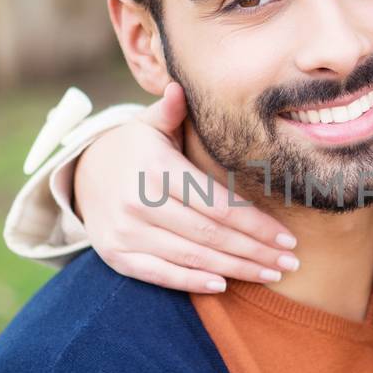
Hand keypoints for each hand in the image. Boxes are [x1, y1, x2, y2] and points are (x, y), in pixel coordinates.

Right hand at [72, 82, 298, 292]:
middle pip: (210, 234)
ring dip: (236, 269)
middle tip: (289, 262)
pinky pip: (160, 274)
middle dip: (255, 250)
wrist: (82, 175)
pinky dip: (192, 281)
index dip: (256, 224)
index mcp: (156, 168)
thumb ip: (171, 111)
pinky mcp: (116, 256)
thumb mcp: (150, 125)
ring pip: (192, 256)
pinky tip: (224, 284)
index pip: (217, 203)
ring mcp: (126, 232)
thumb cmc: (135, 149)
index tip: (288, 237)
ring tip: (270, 273)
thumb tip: (179, 88)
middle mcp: (138, 202)